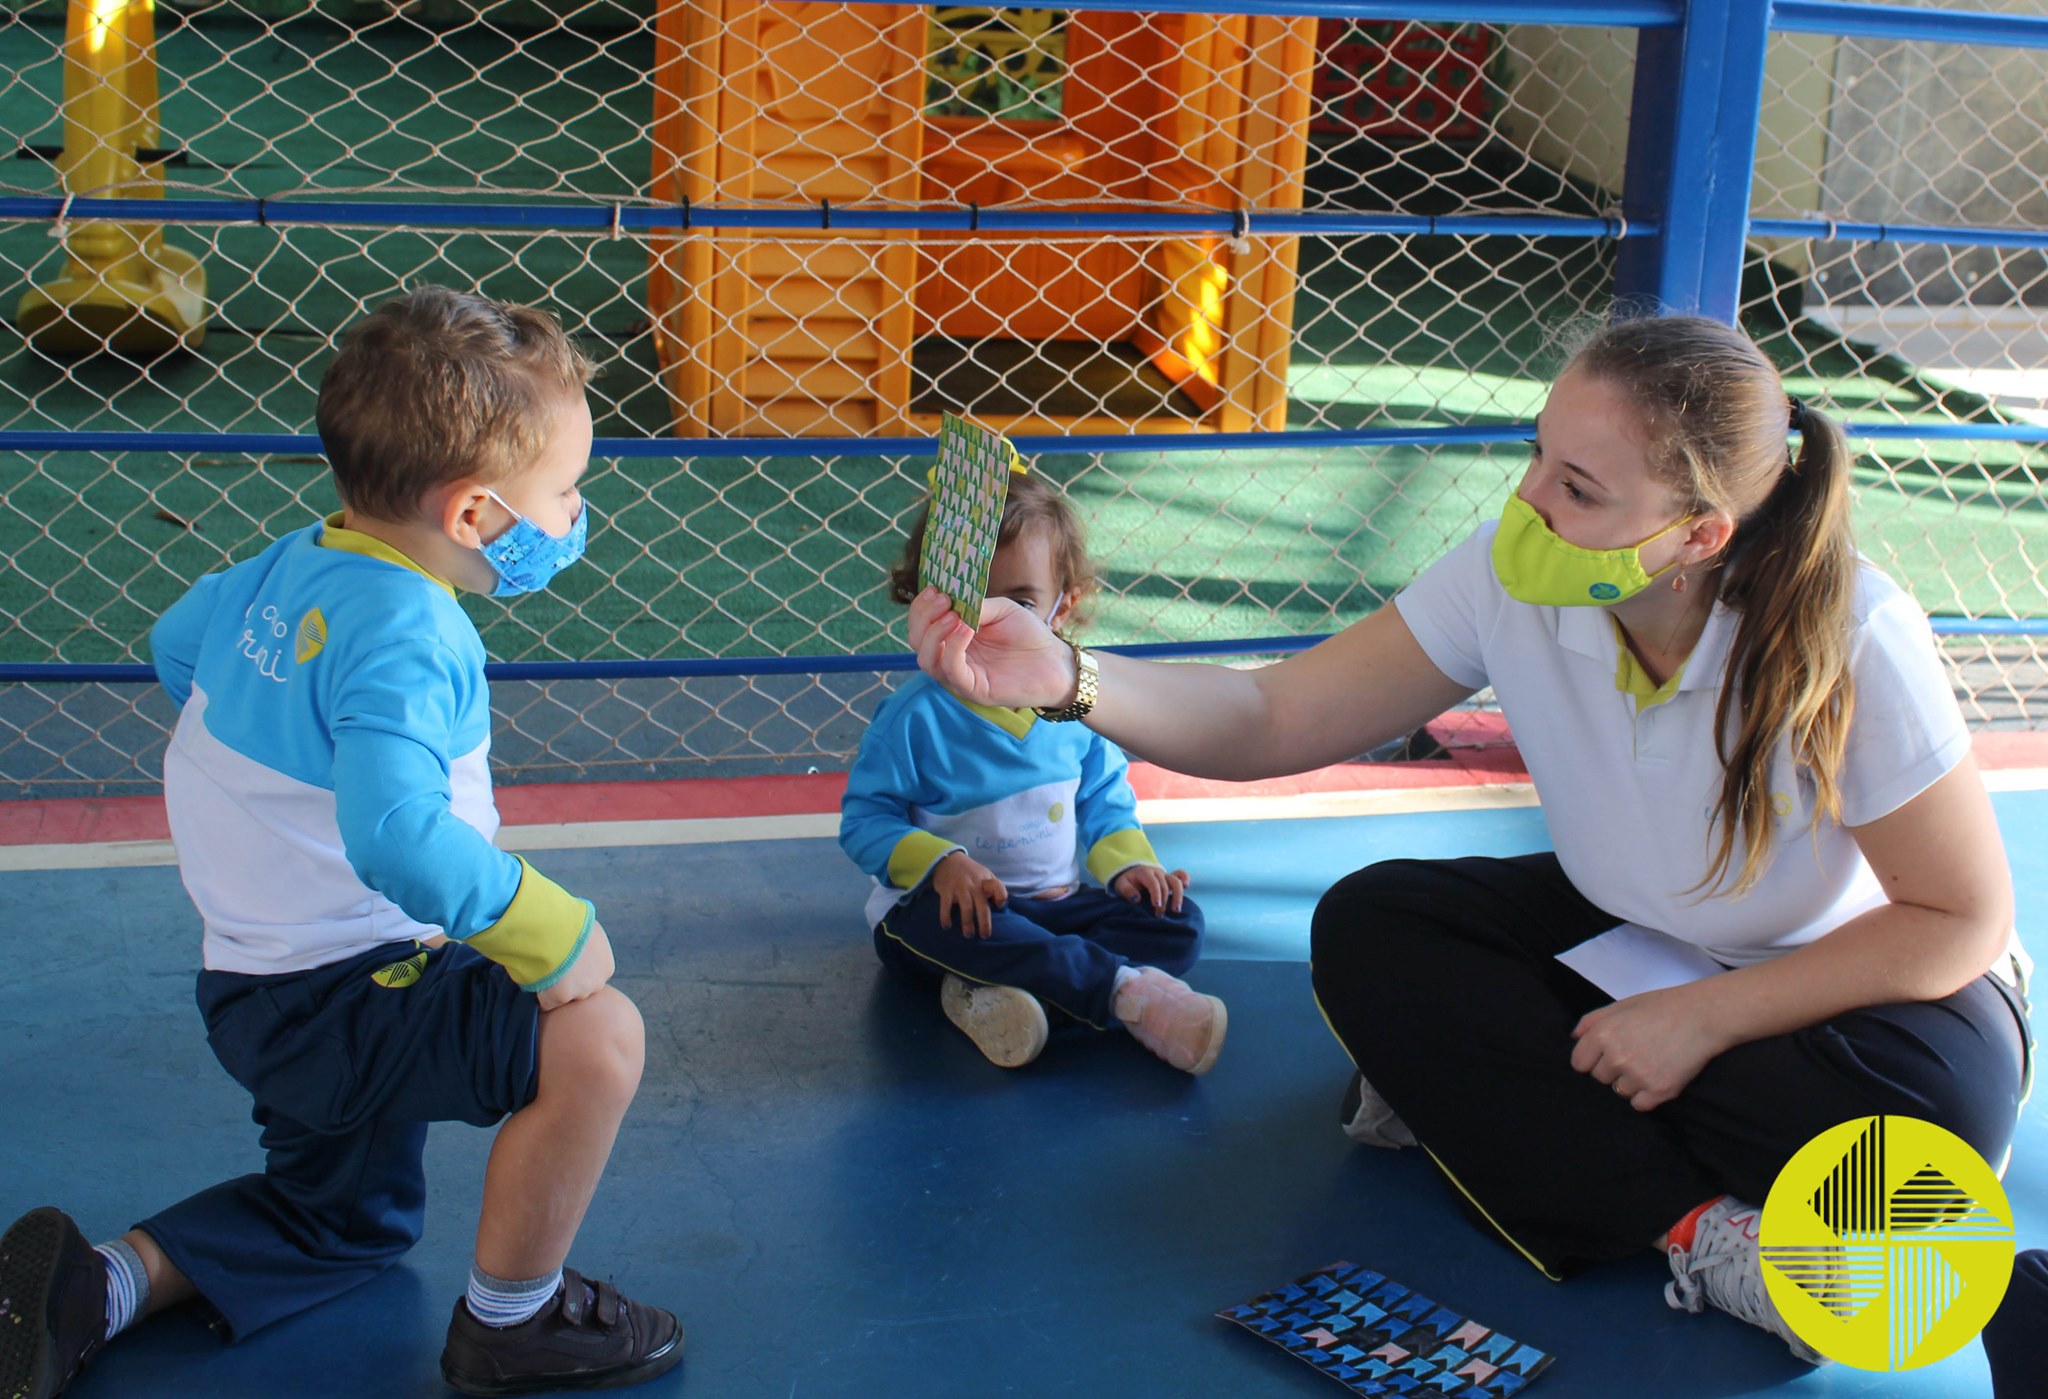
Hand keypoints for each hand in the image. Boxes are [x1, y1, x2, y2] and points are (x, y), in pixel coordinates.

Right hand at [537, 919, 615, 1010]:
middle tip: (552, 965)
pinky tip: (536, 978)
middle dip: (568, 980)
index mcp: (606, 967)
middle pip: (580, 988)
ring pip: (564, 996)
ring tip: (543, 969)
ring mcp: (579, 993)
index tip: (564, 960)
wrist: (556, 928)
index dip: (576, 968)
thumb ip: (588, 941)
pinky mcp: (560, 998)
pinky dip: (539, 994)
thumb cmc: (570, 922)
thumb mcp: (588, 929)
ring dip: (553, 987)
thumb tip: (581, 937)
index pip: (591, 975)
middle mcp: (597, 983)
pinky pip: (546, 1002)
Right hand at [909, 588, 1075, 709]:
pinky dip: (953, 648)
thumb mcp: (1000, 610)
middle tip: (943, 600)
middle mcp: (952, 658)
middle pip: (917, 642)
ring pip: (927, 660)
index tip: (933, 589)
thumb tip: (950, 603)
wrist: (1056, 661)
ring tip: (954, 615)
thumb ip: (974, 606)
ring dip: (934, 633)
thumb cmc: (1029, 635)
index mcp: (953, 638)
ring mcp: (961, 676)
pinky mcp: (974, 690)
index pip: (921, 626)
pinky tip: (967, 629)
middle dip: (924, 617)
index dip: (921, 607)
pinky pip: (952, 671)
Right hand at [932, 850, 1007, 937]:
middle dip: (984, 922)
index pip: (997, 887)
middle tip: (985, 936)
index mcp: (985, 880)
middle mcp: (974, 884)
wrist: (948, 859)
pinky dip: (946, 917)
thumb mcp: (984, 874)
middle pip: (982, 905)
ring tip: (969, 935)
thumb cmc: (970, 872)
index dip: (1000, 896)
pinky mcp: (946, 890)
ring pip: (966, 907)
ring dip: (967, 923)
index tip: (999, 906)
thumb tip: (1001, 906)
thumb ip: (993, 888)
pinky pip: (946, 906)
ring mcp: (960, 887)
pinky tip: (947, 926)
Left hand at [1112, 864, 1189, 913]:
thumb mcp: (1121, 885)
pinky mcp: (1169, 878)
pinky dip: (1185, 879)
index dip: (1156, 894)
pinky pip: (1180, 875)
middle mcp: (1157, 872)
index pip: (1153, 883)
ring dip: (1178, 896)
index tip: (1156, 905)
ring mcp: (1165, 875)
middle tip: (1159, 916)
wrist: (1131, 871)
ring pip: (1176, 881)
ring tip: (1176, 910)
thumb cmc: (1126, 881)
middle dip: (1164, 902)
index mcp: (1145, 873)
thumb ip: (1127, 891)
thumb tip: (1137, 899)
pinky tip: (1187, 886)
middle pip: (1165, 886)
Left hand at [1569, 981, 1730, 1110]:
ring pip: (1619, 1091)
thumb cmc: (1663, 1007)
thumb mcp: (1622, 1005)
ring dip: (1630, 1083)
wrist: (1703, 1016)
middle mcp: (1617, 1057)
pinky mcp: (1659, 1091)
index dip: (1592, 1059)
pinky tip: (1657, 1077)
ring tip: (1649, 1063)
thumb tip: (1574, 1038)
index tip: (1605, 1055)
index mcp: (1604, 1034)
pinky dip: (1646, 1096)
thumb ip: (1592, 1021)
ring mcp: (1638, 1076)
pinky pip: (1639, 1104)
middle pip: (1599, 1078)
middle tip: (1635, 1054)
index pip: (1579, 1063)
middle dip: (1612, 1069)